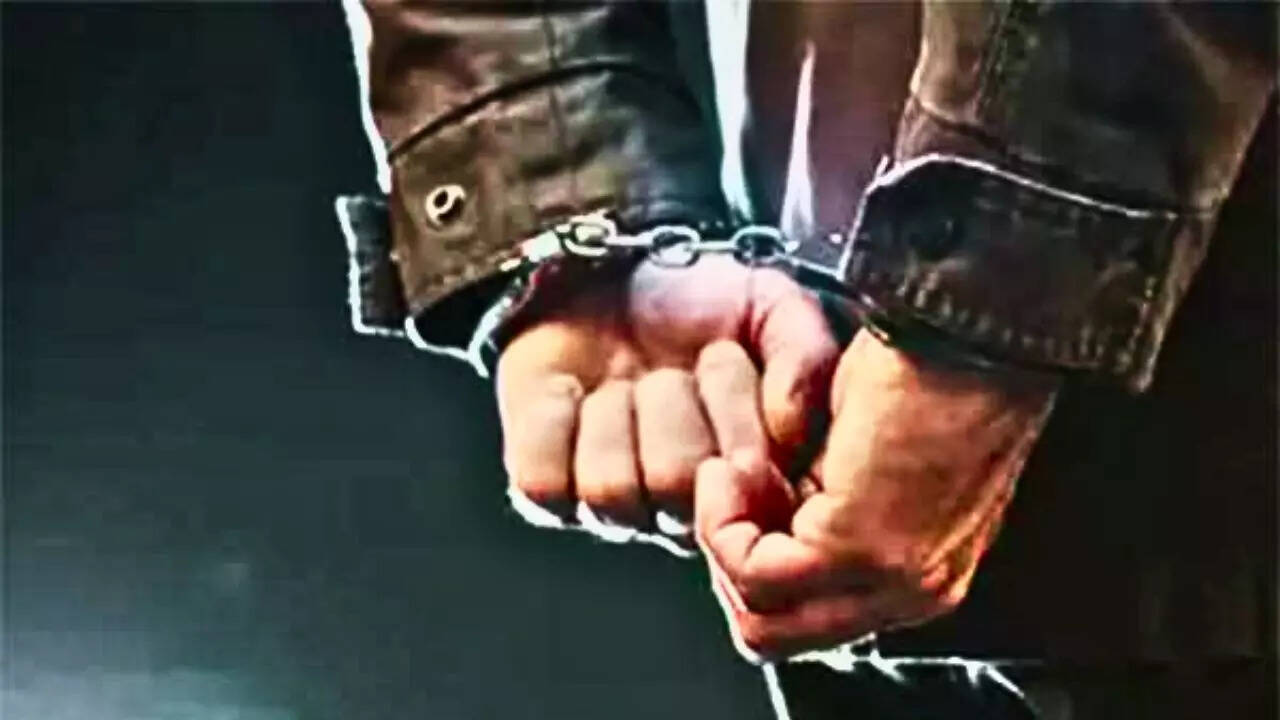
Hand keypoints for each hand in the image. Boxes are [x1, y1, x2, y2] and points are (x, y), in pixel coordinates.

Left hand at [496, 255, 837, 545]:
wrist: (606, 271)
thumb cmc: (694, 301)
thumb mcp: (770, 306)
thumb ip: (804, 354)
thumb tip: (792, 425)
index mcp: (746, 480)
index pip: (746, 487)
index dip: (733, 418)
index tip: (723, 356)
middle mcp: (680, 509)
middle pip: (673, 485)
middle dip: (668, 402)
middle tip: (668, 367)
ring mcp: (609, 507)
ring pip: (608, 490)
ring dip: (612, 413)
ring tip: (620, 380)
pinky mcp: (544, 488)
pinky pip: (543, 483)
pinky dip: (553, 422)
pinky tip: (570, 393)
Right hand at [695, 329, 1057, 657]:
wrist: (962, 328)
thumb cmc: (915, 368)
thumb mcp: (855, 458)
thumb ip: (820, 505)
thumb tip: (759, 520)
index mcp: (914, 576)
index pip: (802, 619)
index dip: (752, 556)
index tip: (747, 488)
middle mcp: (910, 595)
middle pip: (776, 635)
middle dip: (729, 563)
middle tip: (730, 489)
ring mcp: (890, 581)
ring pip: (763, 623)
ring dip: (724, 545)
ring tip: (729, 476)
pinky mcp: (860, 549)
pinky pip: (757, 574)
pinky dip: (724, 524)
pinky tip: (730, 471)